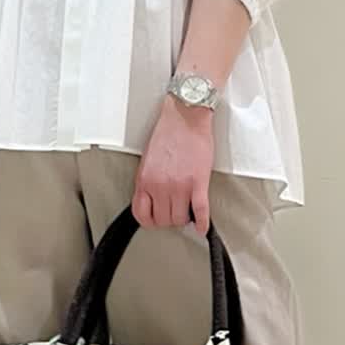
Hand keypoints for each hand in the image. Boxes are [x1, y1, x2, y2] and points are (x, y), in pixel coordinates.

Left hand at [132, 95, 214, 235]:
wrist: (185, 116)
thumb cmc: (167, 133)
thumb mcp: (147, 160)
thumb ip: (148, 181)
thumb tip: (153, 199)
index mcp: (144, 180)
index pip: (142, 215)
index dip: (151, 221)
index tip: (156, 219)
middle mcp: (160, 186)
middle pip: (163, 220)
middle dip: (169, 219)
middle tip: (175, 212)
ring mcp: (179, 186)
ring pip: (180, 219)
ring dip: (185, 219)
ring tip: (187, 212)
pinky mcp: (198, 182)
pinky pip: (201, 211)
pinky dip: (202, 223)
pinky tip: (202, 228)